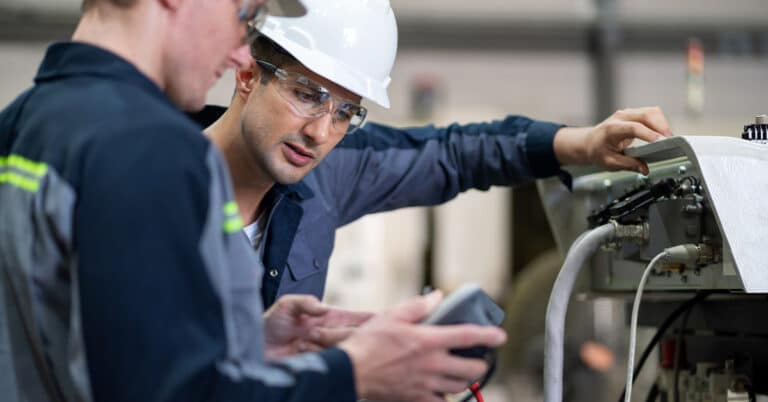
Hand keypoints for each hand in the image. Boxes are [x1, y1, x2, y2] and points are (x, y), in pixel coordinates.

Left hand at [263, 294, 372, 358]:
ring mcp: (328, 352)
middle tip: (321, 333)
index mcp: (329, 319)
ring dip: (328, 345)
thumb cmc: (269, 325)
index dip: (373, 320)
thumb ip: (304, 301)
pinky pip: (331, 361)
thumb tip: (323, 308)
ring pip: (344, 349)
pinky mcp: (322, 365)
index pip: (358, 319)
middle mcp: (332, 336)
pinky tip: (304, 351)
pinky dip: (319, 355)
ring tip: (304, 341)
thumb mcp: (286, 304)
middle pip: (354, 336)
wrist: (253, 348)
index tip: (385, 319)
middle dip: (343, 334)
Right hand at [339, 291, 506, 401]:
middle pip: (471, 368)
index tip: (500, 336)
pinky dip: (446, 398)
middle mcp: (432, 364)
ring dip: (465, 379)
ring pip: (458, 386)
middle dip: (481, 363)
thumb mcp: (392, 315)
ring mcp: (425, 384)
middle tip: (480, 358)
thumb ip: (419, 306)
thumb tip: (437, 298)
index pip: (467, 337)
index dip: (488, 335)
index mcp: (428, 341)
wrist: (351, 372)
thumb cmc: (369, 343)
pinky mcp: (416, 398)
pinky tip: (443, 391)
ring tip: (463, 372)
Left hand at [553, 106, 672, 174]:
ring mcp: (628, 113)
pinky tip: (662, 134)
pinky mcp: (635, 114)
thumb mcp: (610, 162)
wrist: (589, 142)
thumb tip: (644, 169)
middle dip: (661, 126)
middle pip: (647, 114)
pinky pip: (651, 113)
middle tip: (670, 141)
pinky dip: (660, 122)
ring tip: (668, 139)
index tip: (662, 142)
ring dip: (662, 124)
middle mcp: (621, 117)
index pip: (634, 128)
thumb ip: (628, 165)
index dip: (649, 134)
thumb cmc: (597, 150)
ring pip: (652, 111)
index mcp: (612, 128)